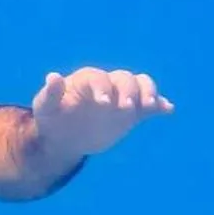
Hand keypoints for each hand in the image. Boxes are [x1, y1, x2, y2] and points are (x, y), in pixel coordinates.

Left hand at [29, 67, 173, 161]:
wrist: (65, 138)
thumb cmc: (53, 119)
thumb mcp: (45, 109)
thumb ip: (51, 94)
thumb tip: (53, 76)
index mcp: (87, 80)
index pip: (99, 78)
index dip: (103, 87)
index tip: (103, 104)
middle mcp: (108, 84)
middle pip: (125, 79)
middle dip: (128, 91)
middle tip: (125, 109)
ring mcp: (121, 97)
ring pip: (140, 85)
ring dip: (148, 92)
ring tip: (149, 106)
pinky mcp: (132, 113)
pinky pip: (150, 105)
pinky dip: (160, 105)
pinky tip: (167, 110)